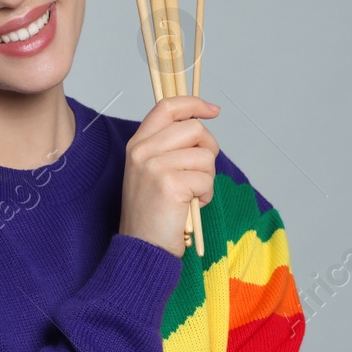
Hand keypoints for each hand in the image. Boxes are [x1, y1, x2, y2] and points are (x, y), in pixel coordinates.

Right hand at [118, 94, 219, 256]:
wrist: (142, 247)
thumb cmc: (153, 213)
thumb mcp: (153, 172)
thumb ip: (170, 147)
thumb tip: (200, 126)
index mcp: (138, 144)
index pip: (167, 107)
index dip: (194, 104)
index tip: (213, 110)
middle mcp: (142, 150)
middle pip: (194, 128)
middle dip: (209, 149)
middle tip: (201, 172)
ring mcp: (154, 166)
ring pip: (205, 155)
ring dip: (207, 177)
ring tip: (191, 194)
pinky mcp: (170, 184)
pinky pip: (206, 179)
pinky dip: (206, 195)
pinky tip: (191, 205)